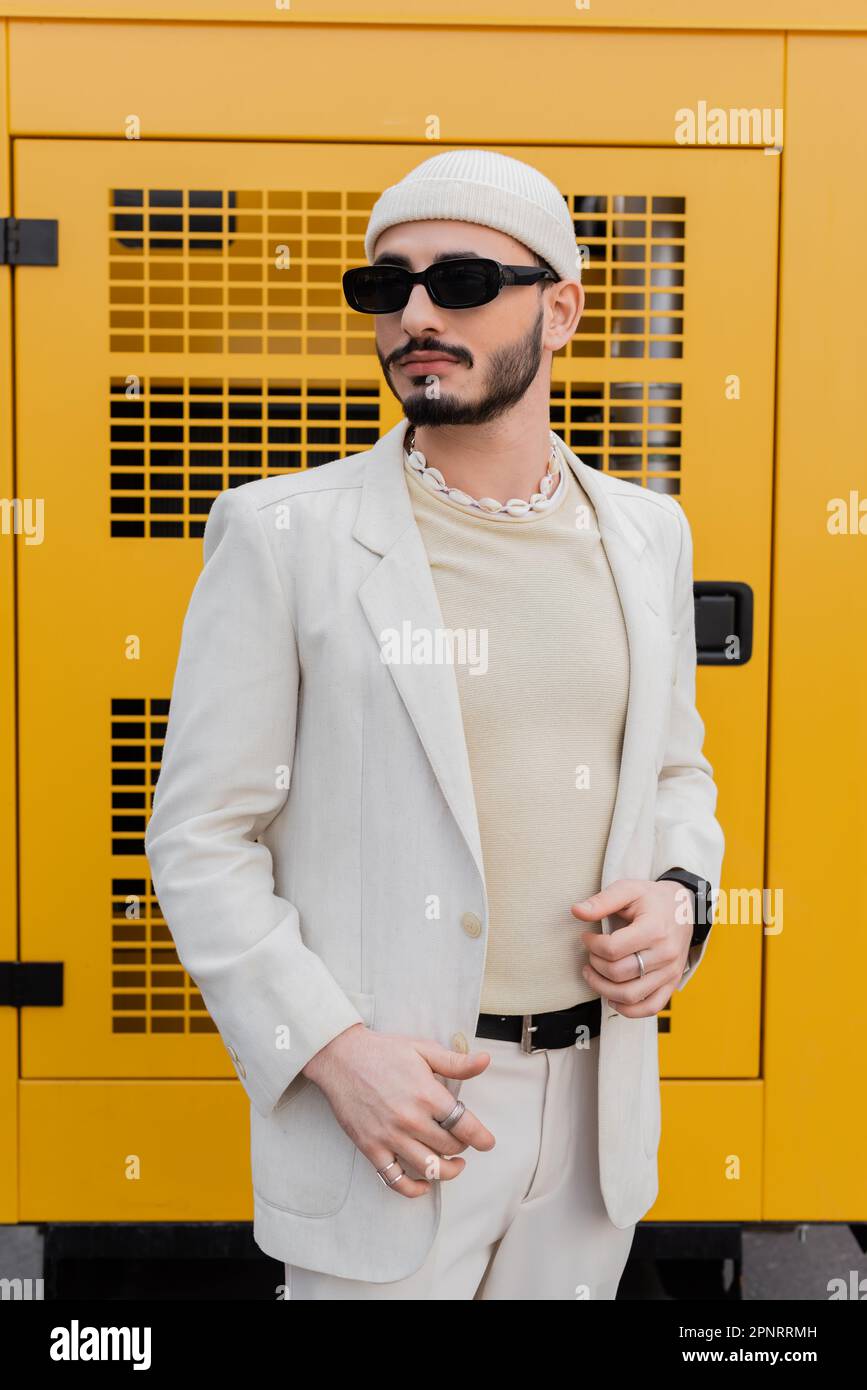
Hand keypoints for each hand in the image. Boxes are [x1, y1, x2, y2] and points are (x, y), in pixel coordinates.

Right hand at [302, 1027, 495, 1197]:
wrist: (341, 1058)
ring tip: (454, 1164)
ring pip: (429, 1168)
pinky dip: (413, 1189)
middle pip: (449, 1148)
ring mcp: (390, 1137)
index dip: (481, 1137)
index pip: (464, 1126)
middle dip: (462, 1146)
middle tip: (462, 1140)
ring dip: (447, 1171)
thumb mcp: (423, 1049)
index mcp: (427, 1094)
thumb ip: (455, 1062)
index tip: (487, 1142)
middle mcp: (410, 1119)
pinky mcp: (371, 1148)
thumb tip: (485, 1061)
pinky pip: (395, 1180)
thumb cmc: (384, 1051)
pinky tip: (424, 1184)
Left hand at [571, 878, 693, 1015]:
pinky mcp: (672, 983)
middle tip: (590, 954)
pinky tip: (612, 996)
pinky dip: (628, 1009)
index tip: (587, 937)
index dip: (591, 945)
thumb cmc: (653, 899)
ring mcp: (670, 972)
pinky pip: (651, 1007)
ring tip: (594, 974)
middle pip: (618, 973)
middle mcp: (665, 954)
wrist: (684, 907)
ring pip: (630, 995)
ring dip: (603, 988)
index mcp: (654, 929)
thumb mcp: (628, 890)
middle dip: (595, 965)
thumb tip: (577, 911)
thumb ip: (602, 901)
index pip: (612, 949)